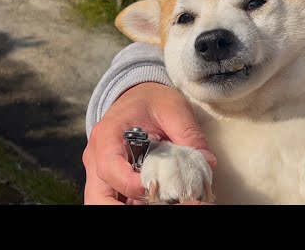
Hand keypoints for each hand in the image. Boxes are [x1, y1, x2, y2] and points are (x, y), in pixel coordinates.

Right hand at [82, 82, 215, 204]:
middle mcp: (97, 155)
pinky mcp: (112, 178)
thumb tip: (207, 161)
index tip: (157, 186)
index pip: (109, 168)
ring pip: (104, 201)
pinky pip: (117, 198)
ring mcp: (101, 169)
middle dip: (122, 208)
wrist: (139, 96)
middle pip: (98, 196)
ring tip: (162, 201)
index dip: (131, 184)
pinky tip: (159, 199)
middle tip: (158, 203)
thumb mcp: (174, 109)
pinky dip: (135, 204)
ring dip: (131, 207)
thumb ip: (189, 135)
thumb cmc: (152, 100)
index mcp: (108, 134)